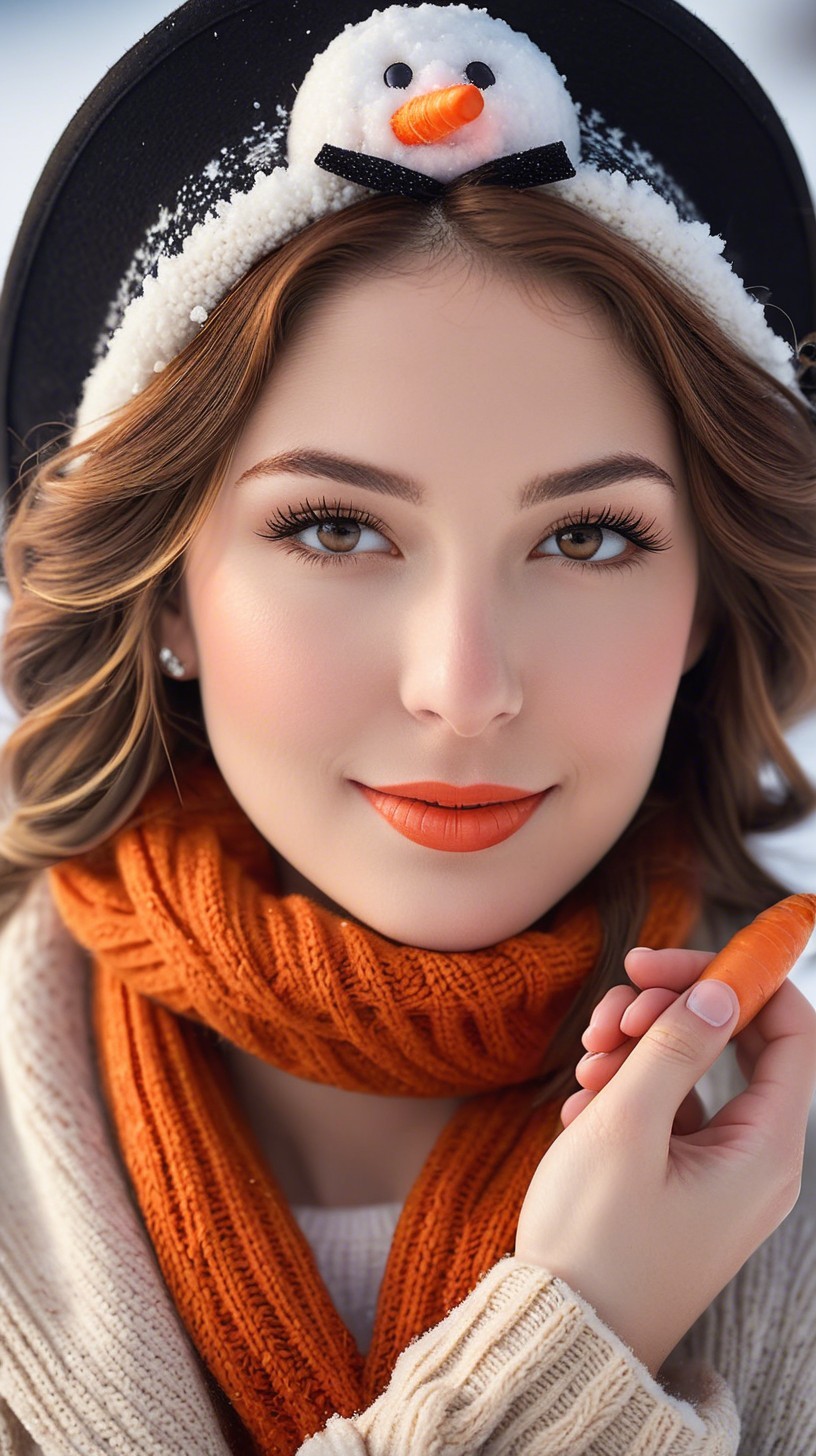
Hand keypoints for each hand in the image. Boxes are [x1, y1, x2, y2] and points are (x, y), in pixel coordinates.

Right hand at [514, 959, 815, 1375]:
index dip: (735, 978)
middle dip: (671, 1011)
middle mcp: (757, 1160)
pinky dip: (626, 1093)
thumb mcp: (626, 1128)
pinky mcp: (682, 1186)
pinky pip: (668, 1112)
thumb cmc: (595, 1241)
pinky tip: (578, 1108)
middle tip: (611, 1008)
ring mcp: (719, 1175)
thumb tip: (721, 989)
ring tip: (582, 1066)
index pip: (790, 1028)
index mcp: (767, 1150)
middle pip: (736, 1042)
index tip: (663, 960)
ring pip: (693, 1072)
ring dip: (637, 1050)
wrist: (561, 1336)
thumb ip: (674, 1048)